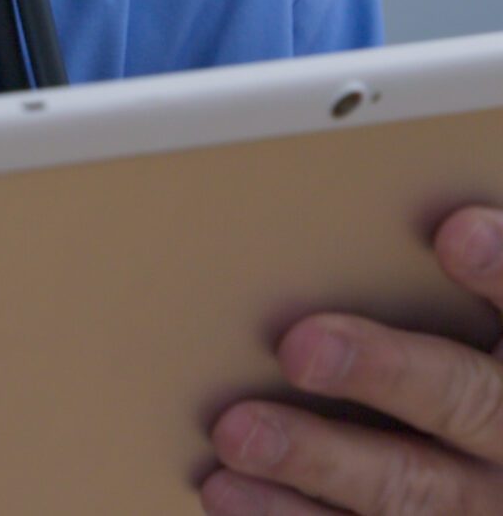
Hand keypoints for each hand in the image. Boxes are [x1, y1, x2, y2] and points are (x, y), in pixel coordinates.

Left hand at [203, 205, 502, 513]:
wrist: (485, 465)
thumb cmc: (462, 364)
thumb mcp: (475, 325)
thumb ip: (453, 287)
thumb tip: (405, 215)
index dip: (502, 270)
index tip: (454, 232)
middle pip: (465, 402)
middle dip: (385, 373)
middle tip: (301, 348)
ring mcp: (478, 501)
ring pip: (408, 490)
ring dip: (315, 460)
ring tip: (236, 433)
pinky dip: (284, 515)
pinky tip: (226, 491)